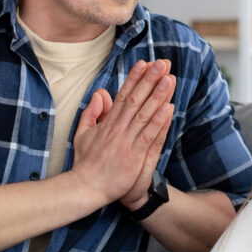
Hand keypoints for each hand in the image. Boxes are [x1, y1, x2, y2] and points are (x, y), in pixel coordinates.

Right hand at [68, 59, 175, 208]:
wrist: (86, 187)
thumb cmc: (86, 163)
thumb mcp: (82, 133)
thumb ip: (91, 112)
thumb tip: (99, 94)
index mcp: (108, 122)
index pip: (123, 95)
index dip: (135, 78)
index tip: (145, 63)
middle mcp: (118, 128)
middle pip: (136, 99)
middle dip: (150, 80)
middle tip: (162, 63)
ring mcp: (126, 141)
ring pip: (145, 114)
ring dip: (158, 96)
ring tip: (169, 79)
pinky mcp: (133, 156)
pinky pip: (148, 136)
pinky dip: (159, 122)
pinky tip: (168, 108)